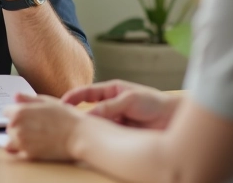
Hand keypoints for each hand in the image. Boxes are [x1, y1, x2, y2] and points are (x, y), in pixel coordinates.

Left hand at [3, 93, 81, 160]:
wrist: (78, 136)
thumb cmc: (66, 117)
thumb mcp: (47, 101)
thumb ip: (28, 99)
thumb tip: (15, 97)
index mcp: (20, 112)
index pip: (6, 111)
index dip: (18, 112)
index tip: (28, 115)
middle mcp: (17, 127)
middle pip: (9, 126)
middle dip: (19, 125)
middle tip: (36, 125)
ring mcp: (21, 142)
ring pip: (11, 140)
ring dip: (19, 138)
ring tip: (36, 136)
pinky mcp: (28, 155)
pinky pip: (17, 152)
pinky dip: (23, 149)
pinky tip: (36, 144)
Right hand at [62, 80, 180, 129]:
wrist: (172, 119)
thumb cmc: (153, 103)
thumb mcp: (130, 100)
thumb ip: (110, 106)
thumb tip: (89, 115)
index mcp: (112, 90)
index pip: (87, 93)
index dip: (73, 97)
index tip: (60, 103)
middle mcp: (111, 105)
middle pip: (88, 110)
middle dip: (75, 116)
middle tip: (63, 122)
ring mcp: (114, 120)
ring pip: (96, 124)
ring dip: (88, 128)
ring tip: (78, 133)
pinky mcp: (119, 133)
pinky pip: (105, 135)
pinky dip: (99, 138)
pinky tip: (94, 142)